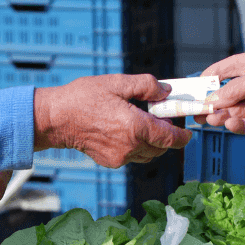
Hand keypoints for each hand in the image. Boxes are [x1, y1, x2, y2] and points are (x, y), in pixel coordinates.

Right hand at [33, 74, 191, 168]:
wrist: (56, 119)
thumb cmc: (83, 98)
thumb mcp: (117, 83)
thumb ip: (146, 86)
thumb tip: (166, 91)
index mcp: (135, 126)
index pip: (170, 138)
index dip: (183, 136)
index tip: (187, 131)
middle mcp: (130, 146)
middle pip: (161, 148)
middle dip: (166, 136)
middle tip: (162, 118)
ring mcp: (120, 156)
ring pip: (148, 154)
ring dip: (152, 142)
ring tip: (143, 124)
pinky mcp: (111, 161)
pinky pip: (133, 156)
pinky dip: (136, 146)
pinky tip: (126, 131)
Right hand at [192, 49, 244, 135]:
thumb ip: (233, 89)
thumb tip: (213, 100)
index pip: (232, 68)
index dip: (215, 75)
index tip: (199, 84)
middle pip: (233, 94)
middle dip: (216, 102)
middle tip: (198, 111)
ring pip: (239, 111)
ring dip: (224, 115)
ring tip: (211, 119)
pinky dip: (239, 125)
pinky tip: (230, 124)